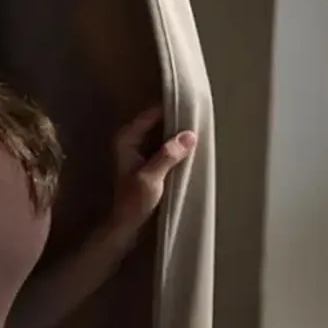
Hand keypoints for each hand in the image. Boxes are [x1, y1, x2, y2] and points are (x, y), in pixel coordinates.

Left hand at [107, 105, 196, 235]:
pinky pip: (163, 145)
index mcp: (127, 138)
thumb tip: (189, 135)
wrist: (126, 222)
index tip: (191, 105)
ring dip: (177, 133)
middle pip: (156, 121)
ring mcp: (138, 149)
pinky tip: (191, 146)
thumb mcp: (152, 177)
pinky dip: (175, 145)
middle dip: (176, 120)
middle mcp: (131, 139)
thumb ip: (168, 155)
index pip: (150, 114)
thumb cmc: (134, 200)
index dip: (169, 109)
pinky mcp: (148, 159)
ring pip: (161, 133)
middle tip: (200, 116)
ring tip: (200, 128)